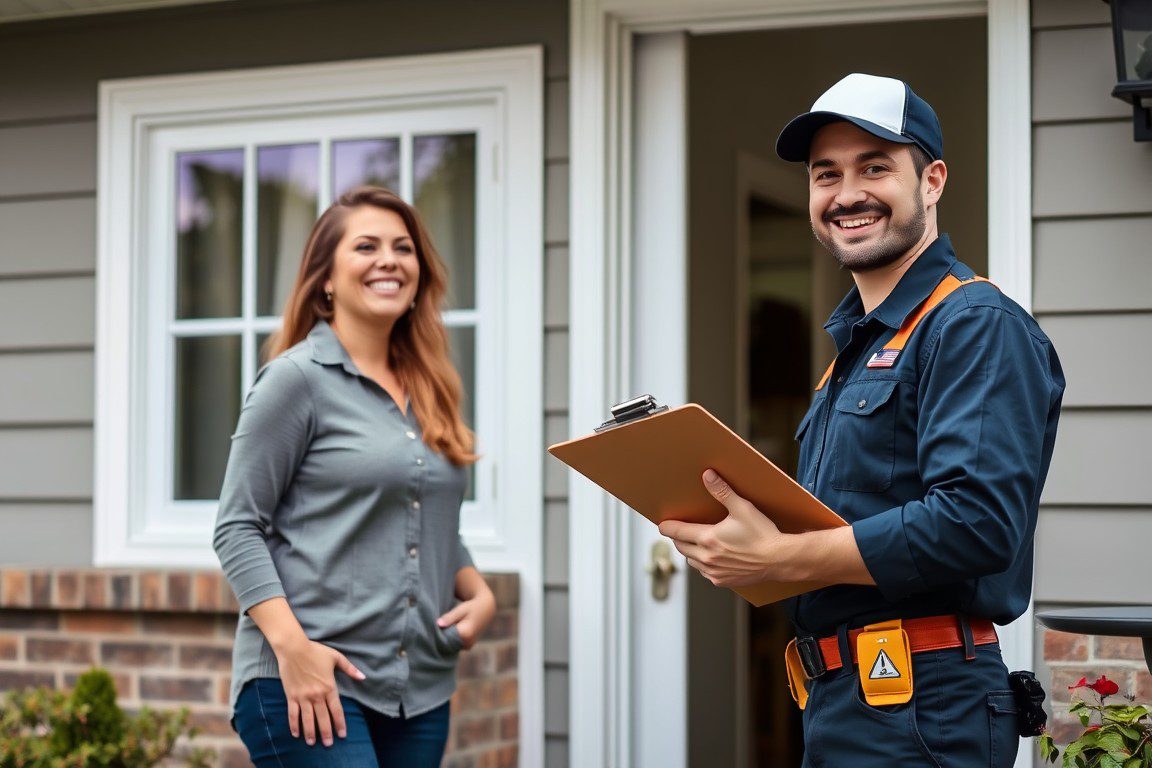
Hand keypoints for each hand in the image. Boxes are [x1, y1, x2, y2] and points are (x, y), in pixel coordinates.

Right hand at [273, 637, 364, 746]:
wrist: (294, 648)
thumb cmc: (316, 651)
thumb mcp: (336, 658)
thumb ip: (350, 669)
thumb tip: (363, 677)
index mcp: (329, 687)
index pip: (336, 710)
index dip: (340, 723)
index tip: (342, 734)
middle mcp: (316, 695)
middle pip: (323, 718)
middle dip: (326, 733)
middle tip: (329, 744)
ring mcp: (303, 697)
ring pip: (307, 719)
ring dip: (311, 733)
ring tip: (313, 743)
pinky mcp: (291, 696)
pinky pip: (292, 714)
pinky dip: (294, 725)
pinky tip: (296, 734)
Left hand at [437, 587, 495, 648]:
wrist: (486, 609)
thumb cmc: (471, 607)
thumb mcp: (460, 609)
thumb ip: (449, 617)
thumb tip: (438, 624)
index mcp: (465, 634)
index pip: (445, 638)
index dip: (439, 632)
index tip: (436, 625)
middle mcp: (468, 643)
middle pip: (448, 642)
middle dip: (443, 635)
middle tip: (443, 623)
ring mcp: (468, 646)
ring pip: (451, 644)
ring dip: (448, 637)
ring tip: (451, 624)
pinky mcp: (468, 646)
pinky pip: (455, 644)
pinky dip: (453, 638)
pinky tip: (454, 628)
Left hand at [658, 469, 789, 586]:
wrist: (779, 559)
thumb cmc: (762, 533)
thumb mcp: (742, 508)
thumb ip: (722, 491)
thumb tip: (707, 475)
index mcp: (708, 539)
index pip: (677, 533)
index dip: (667, 527)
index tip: (662, 524)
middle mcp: (707, 558)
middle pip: (681, 547)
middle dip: (679, 538)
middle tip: (680, 530)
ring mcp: (714, 572)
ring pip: (691, 561)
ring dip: (691, 552)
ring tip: (696, 542)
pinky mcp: (722, 581)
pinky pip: (704, 572)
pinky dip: (703, 564)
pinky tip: (712, 557)